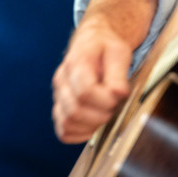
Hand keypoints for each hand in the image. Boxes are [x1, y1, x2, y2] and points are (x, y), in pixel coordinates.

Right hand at [51, 15, 133, 143]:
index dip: (105, 101)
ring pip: (67, 122)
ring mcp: (58, 96)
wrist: (93, 42)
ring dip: (91, 127)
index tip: (119, 97)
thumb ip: (118, 73)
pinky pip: (64, 131)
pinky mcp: (59, 108)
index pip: (85, 91)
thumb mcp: (118, 51)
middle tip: (114, 108)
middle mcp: (61, 80)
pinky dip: (80, 134)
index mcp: (75, 63)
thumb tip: (119, 94)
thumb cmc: (106, 47)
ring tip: (105, 115)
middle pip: (74, 110)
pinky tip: (94, 125)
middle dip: (100, 116)